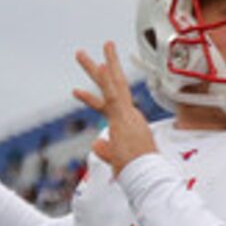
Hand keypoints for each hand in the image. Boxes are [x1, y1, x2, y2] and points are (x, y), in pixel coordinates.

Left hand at [72, 43, 156, 170]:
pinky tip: (101, 63)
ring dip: (94, 68)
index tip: (79, 89)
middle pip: (113, 87)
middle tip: (88, 52)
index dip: (92, 97)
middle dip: (100, 69)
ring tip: (80, 53)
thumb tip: (96, 144)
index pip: (109, 106)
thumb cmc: (137, 170)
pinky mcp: (123, 115)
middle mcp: (130, 115)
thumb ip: (105, 149)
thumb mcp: (115, 158)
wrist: (147, 174)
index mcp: (129, 125)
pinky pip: (113, 92)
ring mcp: (127, 113)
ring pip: (110, 84)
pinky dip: (107, 78)